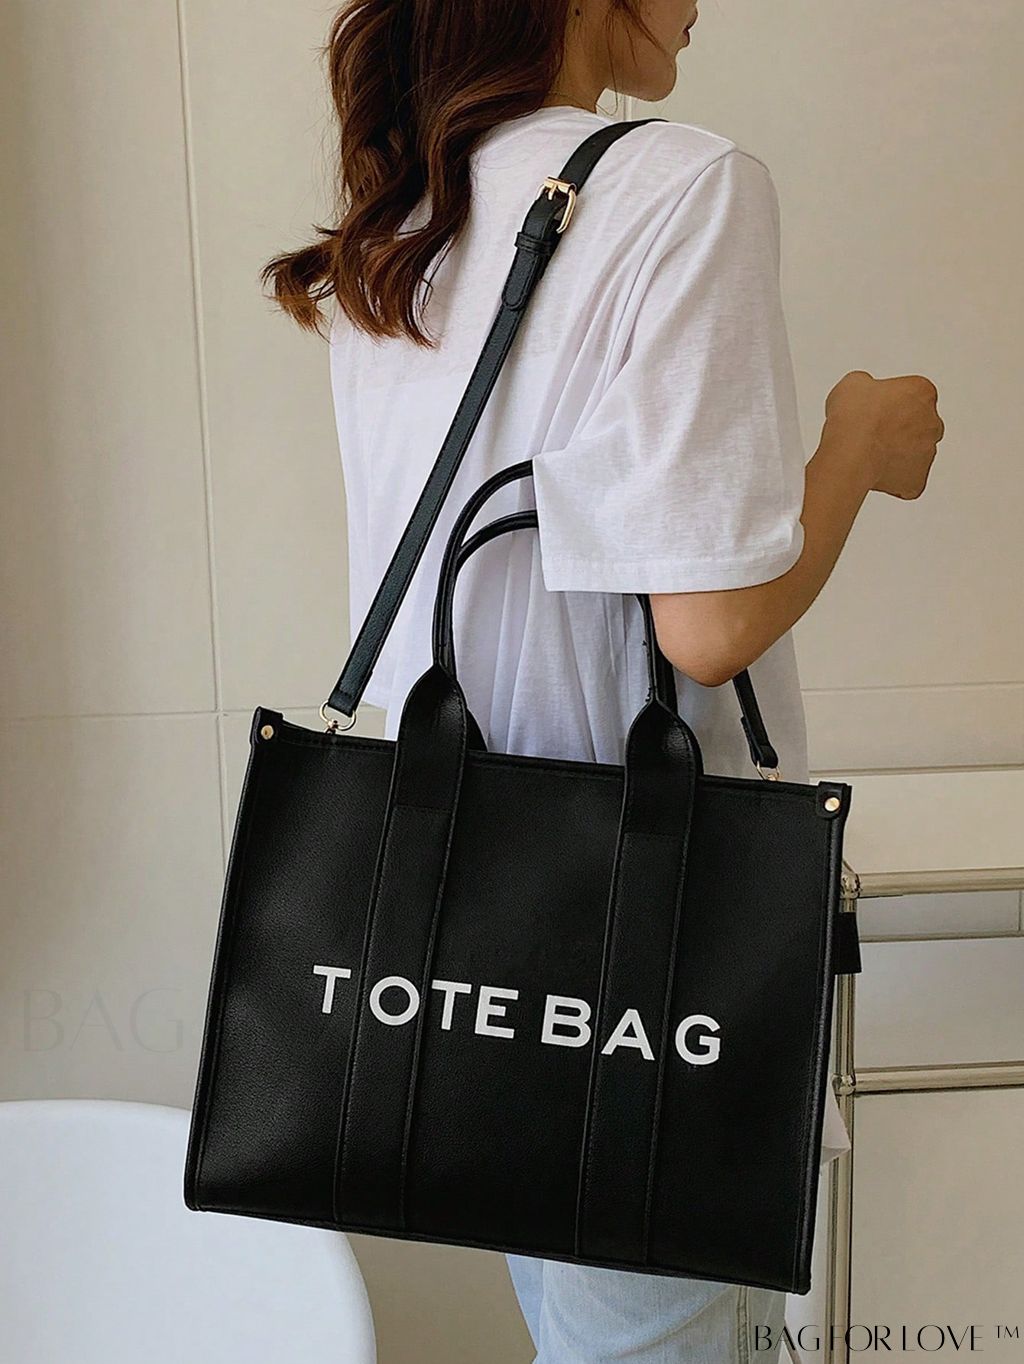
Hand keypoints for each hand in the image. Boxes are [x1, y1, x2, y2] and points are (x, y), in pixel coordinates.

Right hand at [824, 370, 944, 498]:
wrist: (850, 452)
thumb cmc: (855, 417)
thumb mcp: (854, 383)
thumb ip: (869, 385)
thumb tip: (864, 394)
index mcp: (923, 392)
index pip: (915, 395)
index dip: (894, 402)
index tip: (877, 408)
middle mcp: (933, 422)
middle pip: (921, 424)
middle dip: (902, 429)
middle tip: (875, 432)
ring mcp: (928, 452)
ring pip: (916, 453)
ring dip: (899, 453)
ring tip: (871, 454)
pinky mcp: (918, 480)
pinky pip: (909, 481)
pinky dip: (896, 480)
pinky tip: (876, 473)